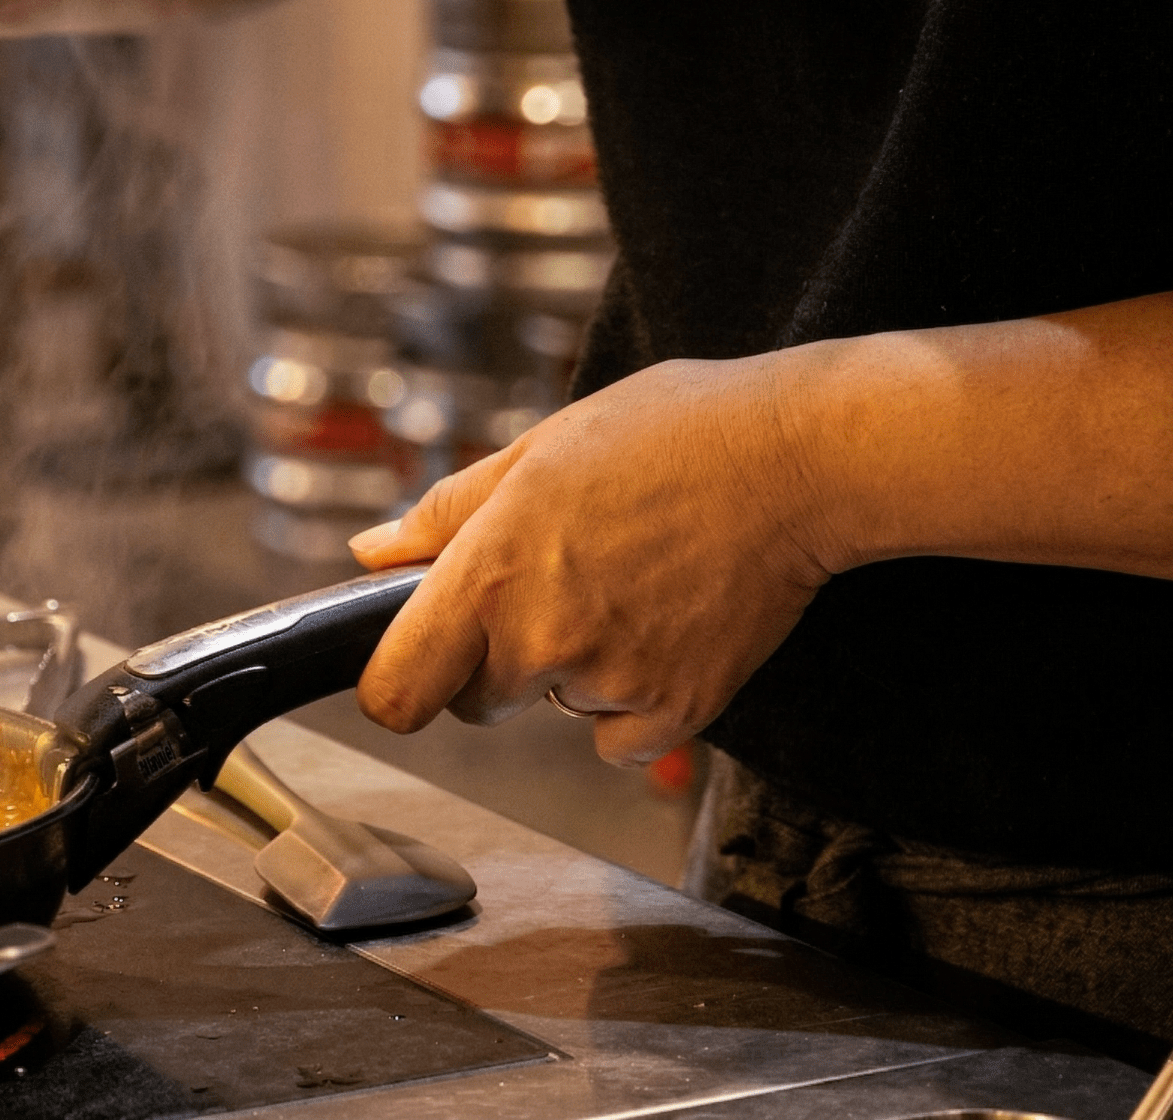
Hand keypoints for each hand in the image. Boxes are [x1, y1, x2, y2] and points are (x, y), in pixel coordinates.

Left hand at [350, 355, 842, 766]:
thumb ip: (446, 514)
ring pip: (558, 708)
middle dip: (499, 661)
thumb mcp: (540, 448)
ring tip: (634, 582)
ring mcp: (610, 681)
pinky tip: (668, 627)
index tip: (418, 666)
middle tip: (560, 586)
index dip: (397, 684)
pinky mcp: (675, 712)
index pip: (395, 691)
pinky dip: (637, 702)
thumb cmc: (672, 434)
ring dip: (578, 669)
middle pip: (475, 703)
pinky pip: (621, 739)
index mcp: (490, 571)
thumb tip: (373, 553)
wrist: (799, 459)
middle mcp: (541, 639)